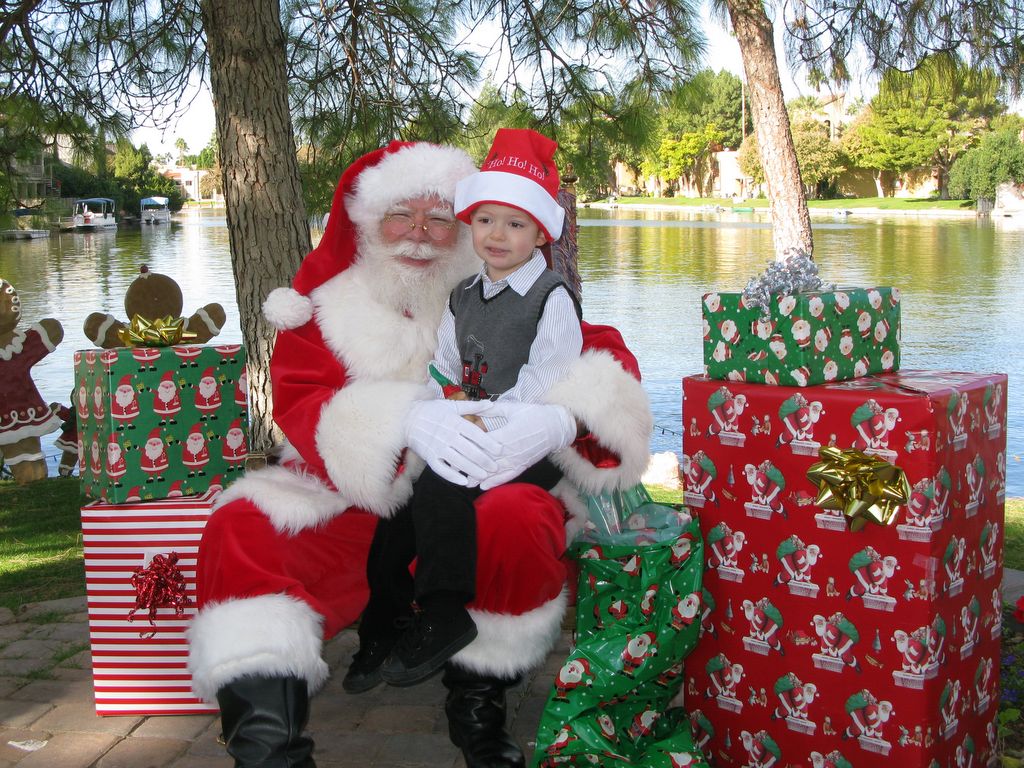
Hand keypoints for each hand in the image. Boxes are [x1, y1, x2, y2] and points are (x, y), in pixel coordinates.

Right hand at [404, 400, 499, 485]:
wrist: (406, 418)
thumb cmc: (431, 411)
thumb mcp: (451, 405)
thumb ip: (472, 406)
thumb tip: (490, 403)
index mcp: (455, 422)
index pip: (475, 434)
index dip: (489, 443)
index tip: (500, 450)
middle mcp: (448, 435)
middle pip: (469, 450)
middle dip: (484, 460)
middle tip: (495, 468)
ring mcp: (438, 447)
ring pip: (458, 461)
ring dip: (472, 470)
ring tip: (483, 475)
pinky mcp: (429, 456)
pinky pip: (442, 469)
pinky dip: (452, 476)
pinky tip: (463, 482)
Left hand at [459, 402, 575, 489]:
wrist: (555, 427)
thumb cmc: (534, 414)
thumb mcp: (513, 408)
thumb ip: (494, 410)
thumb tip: (477, 407)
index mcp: (507, 433)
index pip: (485, 443)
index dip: (471, 446)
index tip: (457, 449)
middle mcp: (511, 450)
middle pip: (487, 459)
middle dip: (472, 465)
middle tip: (455, 469)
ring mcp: (517, 459)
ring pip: (496, 471)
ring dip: (481, 477)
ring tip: (466, 482)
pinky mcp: (522, 466)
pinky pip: (508, 476)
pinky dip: (496, 482)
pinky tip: (484, 487)